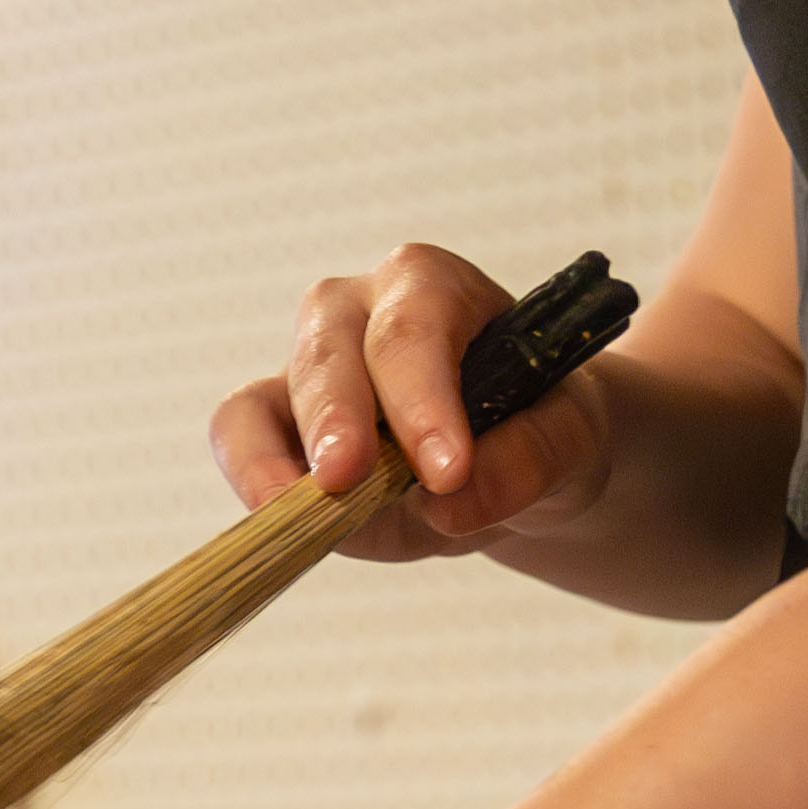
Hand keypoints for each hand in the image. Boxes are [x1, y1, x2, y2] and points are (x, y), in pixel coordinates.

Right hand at [204, 245, 606, 562]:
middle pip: (330, 349)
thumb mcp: (569, 436)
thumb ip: (529, 459)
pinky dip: (251, 478)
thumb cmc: (538, 423)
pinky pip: (238, 437)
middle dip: (337, 415)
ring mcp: (306, 366)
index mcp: (432, 287)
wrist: (511, 456)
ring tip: (297, 510)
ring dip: (275, 455)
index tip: (446, 470)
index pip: (416, 327)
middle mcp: (356, 310)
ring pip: (268, 395)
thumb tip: (451, 502)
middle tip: (347, 478)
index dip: (423, 397)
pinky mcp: (275, 421)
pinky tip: (277, 521)